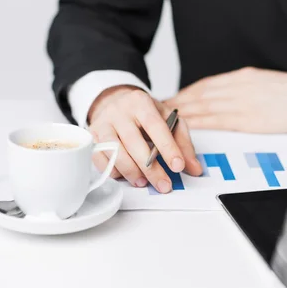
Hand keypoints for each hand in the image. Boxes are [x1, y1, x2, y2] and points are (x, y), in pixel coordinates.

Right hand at [88, 86, 202, 192]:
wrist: (115, 102)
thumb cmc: (145, 114)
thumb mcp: (168, 120)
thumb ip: (183, 143)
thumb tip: (194, 168)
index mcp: (141, 102)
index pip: (155, 125)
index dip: (167, 147)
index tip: (178, 166)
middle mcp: (119, 111)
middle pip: (133, 142)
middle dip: (151, 168)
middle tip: (164, 185)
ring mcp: (102, 124)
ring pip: (114, 152)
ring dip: (131, 172)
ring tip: (144, 183)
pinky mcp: (91, 137)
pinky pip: (99, 158)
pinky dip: (114, 171)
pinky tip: (126, 176)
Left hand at [165, 67, 286, 132]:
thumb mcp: (267, 83)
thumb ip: (246, 88)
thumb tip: (230, 96)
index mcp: (243, 77)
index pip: (207, 85)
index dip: (187, 93)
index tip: (173, 98)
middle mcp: (237, 86)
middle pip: (199, 95)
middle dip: (177, 102)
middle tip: (157, 110)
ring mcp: (241, 101)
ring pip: (203, 107)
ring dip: (181, 113)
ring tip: (163, 120)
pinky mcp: (248, 118)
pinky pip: (216, 121)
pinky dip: (198, 123)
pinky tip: (186, 128)